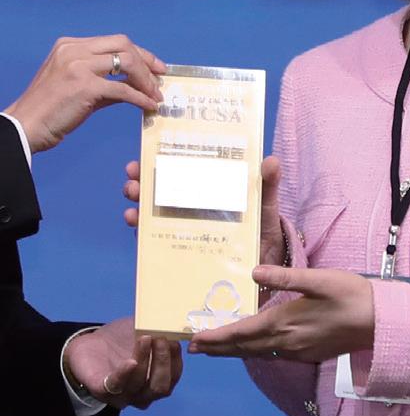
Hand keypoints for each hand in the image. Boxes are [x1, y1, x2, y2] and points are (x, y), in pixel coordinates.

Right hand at [8, 36, 163, 154]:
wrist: (25, 127)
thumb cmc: (50, 110)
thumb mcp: (77, 85)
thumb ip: (105, 80)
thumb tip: (137, 85)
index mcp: (70, 45)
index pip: (116, 41)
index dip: (140, 53)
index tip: (156, 67)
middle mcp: (73, 50)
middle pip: (124, 45)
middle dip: (147, 61)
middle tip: (160, 79)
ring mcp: (78, 66)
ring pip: (126, 63)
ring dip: (145, 80)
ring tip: (155, 94)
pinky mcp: (84, 85)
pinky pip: (123, 89)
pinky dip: (140, 98)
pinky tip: (148, 106)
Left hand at [61, 317, 182, 409]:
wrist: (90, 344)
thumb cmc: (122, 340)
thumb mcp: (144, 332)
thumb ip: (161, 332)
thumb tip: (177, 323)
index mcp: (154, 382)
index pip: (173, 378)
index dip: (176, 360)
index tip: (175, 339)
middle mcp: (141, 394)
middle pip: (160, 387)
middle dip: (163, 361)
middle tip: (161, 338)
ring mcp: (121, 395)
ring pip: (140, 383)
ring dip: (146, 359)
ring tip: (145, 338)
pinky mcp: (101, 391)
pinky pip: (116, 385)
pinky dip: (125, 373)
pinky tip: (131, 361)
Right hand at [125, 156, 285, 268]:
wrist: (263, 264)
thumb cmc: (262, 228)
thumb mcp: (266, 204)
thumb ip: (268, 184)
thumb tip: (271, 160)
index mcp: (210, 189)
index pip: (184, 170)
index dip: (164, 159)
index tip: (150, 151)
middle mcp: (192, 206)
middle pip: (162, 188)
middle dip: (144, 178)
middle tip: (134, 173)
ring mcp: (184, 226)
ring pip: (153, 210)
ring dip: (139, 200)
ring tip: (133, 194)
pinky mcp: (180, 247)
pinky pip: (155, 237)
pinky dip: (141, 228)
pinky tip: (135, 221)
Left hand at [190, 266, 373, 364]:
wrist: (380, 323)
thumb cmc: (352, 295)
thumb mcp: (319, 280)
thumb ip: (285, 278)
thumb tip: (253, 273)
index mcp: (284, 323)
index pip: (241, 332)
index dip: (216, 336)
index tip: (194, 339)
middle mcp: (285, 342)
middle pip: (244, 347)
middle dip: (218, 347)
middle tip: (195, 348)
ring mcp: (297, 351)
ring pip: (257, 353)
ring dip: (234, 351)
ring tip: (216, 349)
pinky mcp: (308, 354)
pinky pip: (273, 355)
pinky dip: (255, 351)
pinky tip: (255, 347)